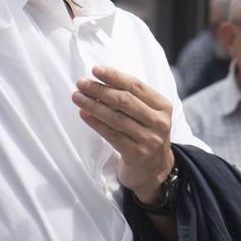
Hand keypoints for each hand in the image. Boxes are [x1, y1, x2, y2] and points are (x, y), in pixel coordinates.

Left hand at [74, 66, 175, 203]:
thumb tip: (101, 81)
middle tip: (81, 83)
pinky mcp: (137, 154)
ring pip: (116, 118)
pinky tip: (84, 114)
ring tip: (77, 97)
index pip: (136, 86)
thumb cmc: (145, 135)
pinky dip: (96, 123)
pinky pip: (112, 135)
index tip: (96, 70)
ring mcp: (149, 139)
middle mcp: (159, 122)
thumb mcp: (147, 115)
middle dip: (100, 89)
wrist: (154, 170)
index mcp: (163, 106)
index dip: (115, 76)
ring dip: (93, 105)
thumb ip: (132, 99)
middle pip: (125, 100)